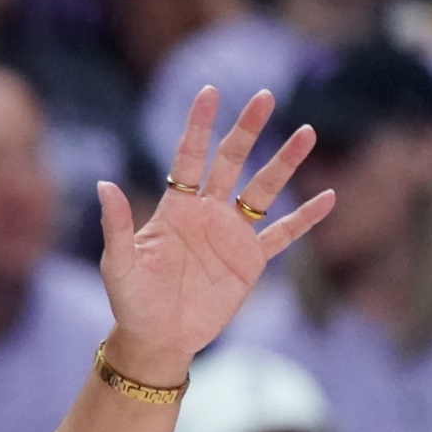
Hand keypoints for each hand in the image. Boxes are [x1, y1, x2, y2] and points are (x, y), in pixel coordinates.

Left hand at [95, 86, 335, 381]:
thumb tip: (103, 184)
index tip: (209, 92)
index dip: (199, 126)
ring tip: (306, 132)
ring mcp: (231, 235)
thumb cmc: (131, 301)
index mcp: (175, 208)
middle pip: (231, 161)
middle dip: (247, 129)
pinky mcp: (250, 261)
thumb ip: (116, 224)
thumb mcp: (119, 263)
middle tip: (265, 97)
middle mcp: (207, 214)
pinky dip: (306, 218)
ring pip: (263, 189)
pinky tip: (329, 196)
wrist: (157, 338)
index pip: (188, 157)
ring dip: (284, 162)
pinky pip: (283, 234)